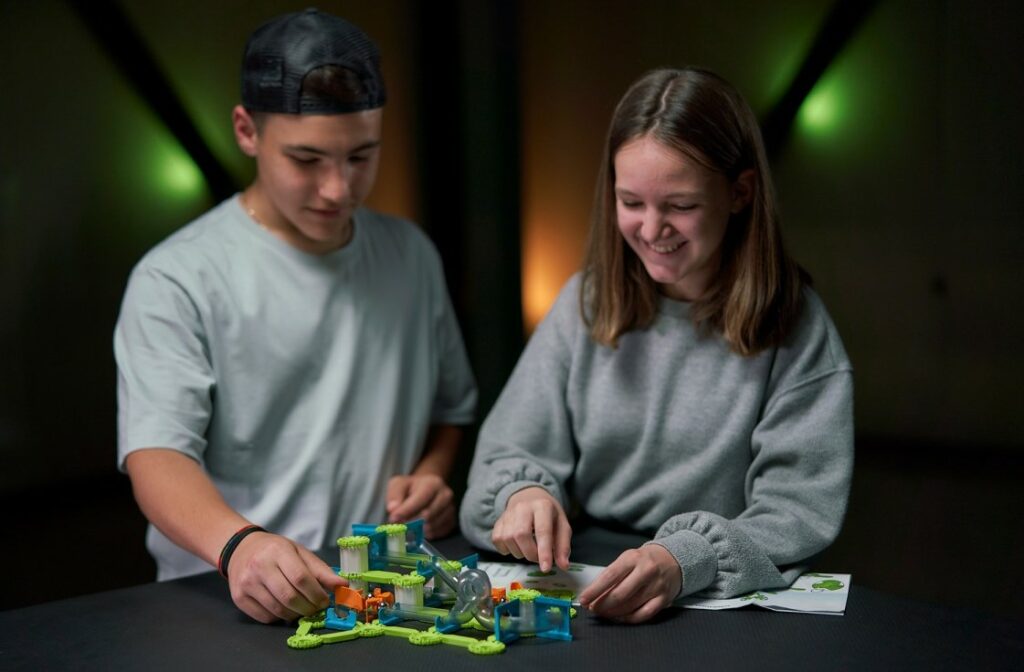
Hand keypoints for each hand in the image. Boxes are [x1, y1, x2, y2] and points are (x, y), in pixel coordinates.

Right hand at [227, 532, 345, 622]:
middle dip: (308, 608)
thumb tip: (342, 586)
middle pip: (289, 597)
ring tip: (302, 608)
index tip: (325, 601)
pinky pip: (265, 617)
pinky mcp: (239, 598)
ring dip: (296, 615)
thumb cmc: (275, 551)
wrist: (242, 550)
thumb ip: (321, 570)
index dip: (316, 594)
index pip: (301, 578)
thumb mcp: (300, 552)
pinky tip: (284, 609)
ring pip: (278, 610)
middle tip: (316, 608)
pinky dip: (280, 618)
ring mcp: (246, 583)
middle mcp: (259, 567)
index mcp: (278, 551)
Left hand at [386, 473, 454, 538]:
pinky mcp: (451, 522)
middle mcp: (445, 496)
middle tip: (399, 524)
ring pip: (431, 526)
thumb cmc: (411, 487)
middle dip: (410, 521)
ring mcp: (450, 509)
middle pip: (427, 516)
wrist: (427, 489)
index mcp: (433, 483)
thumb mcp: (398, 484)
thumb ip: (394, 495)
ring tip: (408, 524)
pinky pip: (436, 533)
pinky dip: (425, 534)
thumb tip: (393, 509)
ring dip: (417, 529)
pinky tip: (419, 528)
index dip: (406, 510)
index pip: (420, 499)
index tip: (393, 518)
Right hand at [491, 486, 570, 571]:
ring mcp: (507, 514)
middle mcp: (522, 507)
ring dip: (520, 552)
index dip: (544, 552)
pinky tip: (516, 545)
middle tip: (538, 557)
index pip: (542, 531)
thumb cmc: (548, 514)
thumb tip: (563, 565)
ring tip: (529, 549)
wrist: (529, 497)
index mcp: (542, 506)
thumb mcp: (562, 525)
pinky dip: (507, 549)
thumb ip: (563, 546)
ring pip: (508, 539)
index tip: (545, 568)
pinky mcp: (498, 522)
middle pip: (521, 535)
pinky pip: (497, 541)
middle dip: (531, 553)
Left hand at [577, 544, 680, 622]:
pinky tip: (619, 617)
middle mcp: (646, 571)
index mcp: (633, 558)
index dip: (594, 590)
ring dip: (612, 612)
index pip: (610, 576)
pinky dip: (628, 618)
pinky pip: (643, 614)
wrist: (673, 559)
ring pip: (630, 606)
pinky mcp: (664, 599)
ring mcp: (656, 586)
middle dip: (602, 604)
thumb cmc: (644, 560)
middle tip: (593, 608)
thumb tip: (593, 592)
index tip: (583, 599)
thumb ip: (612, 574)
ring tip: (603, 612)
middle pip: (620, 594)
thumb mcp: (628, 558)